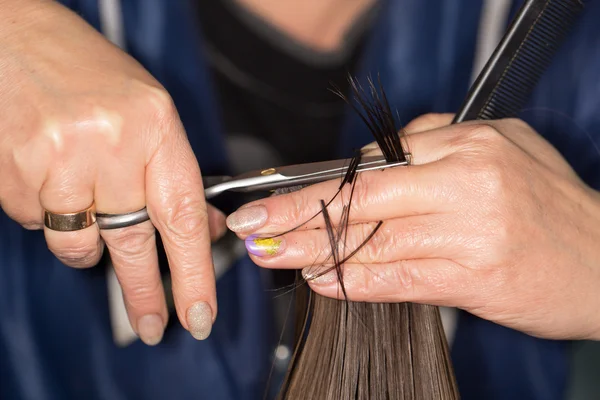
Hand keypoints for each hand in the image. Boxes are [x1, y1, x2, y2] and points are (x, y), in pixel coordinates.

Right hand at [0, 1, 224, 343]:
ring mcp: (58, 159)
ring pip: (79, 242)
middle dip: (144, 293)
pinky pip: (37, 223)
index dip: (193, 274)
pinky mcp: (14, 173)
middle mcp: (110, 144)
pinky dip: (48, 215)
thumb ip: (175, 173)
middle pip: (134, 243)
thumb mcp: (150, 114)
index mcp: (154, 126)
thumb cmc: (88, 73)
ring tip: (83, 205)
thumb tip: (202, 225)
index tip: (199, 312)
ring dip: (86, 244)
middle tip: (153, 325)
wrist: (15, 36)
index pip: (182, 217)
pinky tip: (49, 177)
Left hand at [227, 113, 599, 339]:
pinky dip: (356, 280)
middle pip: (362, 197)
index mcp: (469, 144)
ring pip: (373, 239)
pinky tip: (322, 281)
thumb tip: (374, 162)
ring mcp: (471, 230)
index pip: (374, 163)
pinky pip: (400, 278)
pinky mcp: (476, 276)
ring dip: (316, 250)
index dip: (320, 183)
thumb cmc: (552, 208)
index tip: (279, 196)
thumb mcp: (504, 151)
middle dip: (297, 212)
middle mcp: (468, 181)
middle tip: (253, 225)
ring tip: (275, 255)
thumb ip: (439, 148)